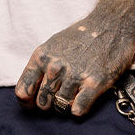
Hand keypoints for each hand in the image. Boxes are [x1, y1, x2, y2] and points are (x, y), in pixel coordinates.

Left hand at [15, 15, 134, 114]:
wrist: (112, 24)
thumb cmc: (82, 36)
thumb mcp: (53, 45)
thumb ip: (40, 67)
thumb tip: (29, 93)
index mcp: (42, 57)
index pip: (23, 91)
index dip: (27, 102)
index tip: (33, 105)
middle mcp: (55, 67)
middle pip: (42, 103)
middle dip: (50, 104)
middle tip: (60, 96)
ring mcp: (75, 75)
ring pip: (60, 108)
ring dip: (66, 106)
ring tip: (74, 95)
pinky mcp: (94, 83)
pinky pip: (78, 110)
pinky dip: (80, 109)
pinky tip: (84, 99)